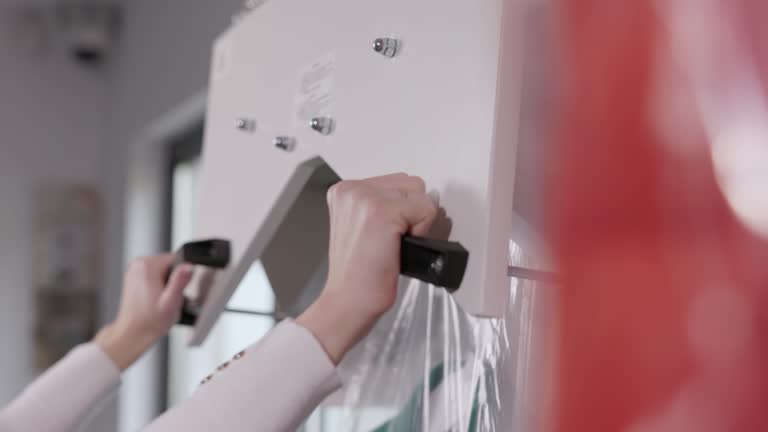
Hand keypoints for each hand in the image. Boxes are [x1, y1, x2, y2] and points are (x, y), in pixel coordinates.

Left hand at [95, 254, 192, 369]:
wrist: (132, 333)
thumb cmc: (149, 322)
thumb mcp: (171, 302)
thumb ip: (180, 281)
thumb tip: (189, 265)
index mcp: (147, 266)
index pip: (176, 259)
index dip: (181, 276)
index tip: (175, 291)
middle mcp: (138, 265)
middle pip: (169, 264)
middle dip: (173, 280)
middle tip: (168, 298)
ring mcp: (134, 271)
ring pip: (162, 270)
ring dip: (166, 283)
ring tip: (160, 300)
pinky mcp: (133, 277)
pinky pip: (154, 275)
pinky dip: (158, 285)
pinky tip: (154, 299)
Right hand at [296, 173, 437, 363]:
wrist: (347, 302)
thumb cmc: (357, 275)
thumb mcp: (362, 228)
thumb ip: (383, 206)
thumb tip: (425, 198)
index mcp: (344, 191)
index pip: (397, 183)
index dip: (402, 212)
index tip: (384, 236)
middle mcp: (352, 189)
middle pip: (411, 184)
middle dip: (410, 214)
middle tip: (388, 242)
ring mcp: (365, 198)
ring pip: (420, 195)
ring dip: (416, 222)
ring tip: (391, 244)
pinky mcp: (382, 211)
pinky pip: (426, 210)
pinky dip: (421, 232)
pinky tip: (397, 248)